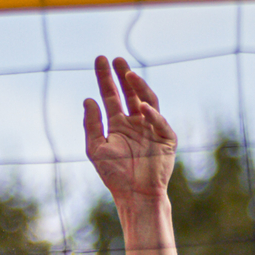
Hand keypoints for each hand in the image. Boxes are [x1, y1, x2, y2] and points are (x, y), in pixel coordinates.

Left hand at [83, 55, 175, 209]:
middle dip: (123, 75)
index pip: (112, 95)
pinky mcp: (165, 138)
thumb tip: (88, 100)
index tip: (100, 60)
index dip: (106, 78)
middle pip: (130, 93)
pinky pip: (159, 122)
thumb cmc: (115, 175)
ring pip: (147, 100)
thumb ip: (92, 125)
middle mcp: (135, 122)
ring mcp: (151, 128)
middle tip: (115, 59)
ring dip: (139, 87)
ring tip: (128, 74)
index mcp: (119, 124)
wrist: (135, 195)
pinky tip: (142, 107)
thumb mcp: (96, 148)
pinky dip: (152, 115)